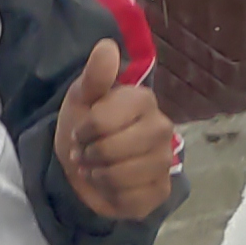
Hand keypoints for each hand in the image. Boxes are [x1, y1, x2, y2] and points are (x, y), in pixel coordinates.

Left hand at [55, 42, 179, 220]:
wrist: (83, 166)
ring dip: (98, 175)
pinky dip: (112, 195)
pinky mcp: (160, 191)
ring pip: (122, 175)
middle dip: (90, 154)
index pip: (103, 120)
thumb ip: (94, 76)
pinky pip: (132, 199)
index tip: (81, 131)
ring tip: (96, 168)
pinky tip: (110, 186)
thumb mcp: (81, 98)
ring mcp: (164, 161)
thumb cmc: (84, 127)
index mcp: (143, 101)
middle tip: (86, 152)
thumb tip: (106, 46)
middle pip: (114, 149)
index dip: (84, 130)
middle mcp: (161, 128)